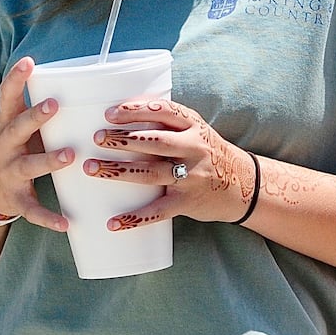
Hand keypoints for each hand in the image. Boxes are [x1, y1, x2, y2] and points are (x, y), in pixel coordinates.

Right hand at [0, 56, 71, 232]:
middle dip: (34, 117)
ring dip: (48, 161)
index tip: (28, 62)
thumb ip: (34, 106)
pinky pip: (32, 210)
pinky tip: (65, 222)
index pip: (7, 97)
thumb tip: (76, 80)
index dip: (16, 79)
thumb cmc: (9, 149)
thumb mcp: (13, 125)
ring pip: (28, 167)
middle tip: (53, 104)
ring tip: (70, 155)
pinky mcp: (15, 199)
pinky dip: (48, 217)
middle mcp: (4, 147)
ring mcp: (8, 174)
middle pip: (17, 129)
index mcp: (6, 125)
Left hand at [82, 98, 254, 227]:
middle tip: (96, 138)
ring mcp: (190, 177)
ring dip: (118, 171)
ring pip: (150, 174)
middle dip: (122, 139)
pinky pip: (157, 212)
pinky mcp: (186, 202)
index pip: (164, 111)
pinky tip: (112, 223)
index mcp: (193, 127)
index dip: (136, 111)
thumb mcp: (196, 130)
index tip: (110, 113)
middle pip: (153, 142)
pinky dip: (133, 219)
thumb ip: (167, 123)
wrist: (244, 185)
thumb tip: (123, 113)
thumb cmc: (209, 153)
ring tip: (91, 168)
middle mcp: (193, 149)